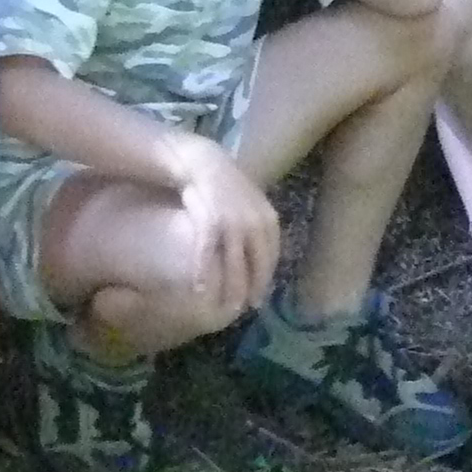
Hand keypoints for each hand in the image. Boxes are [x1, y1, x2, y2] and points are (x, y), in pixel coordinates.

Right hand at [172, 139, 279, 314]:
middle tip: (243, 308)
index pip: (271, 259)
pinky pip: (208, 254)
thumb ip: (259, 225)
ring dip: (230, 289)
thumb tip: (261, 250)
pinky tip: (200, 290)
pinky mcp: (211, 222)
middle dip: (251, 290)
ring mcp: (233, 224)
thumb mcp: (251, 203)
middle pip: (255, 266)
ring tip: (224, 307)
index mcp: (269, 220)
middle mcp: (255, 224)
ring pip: (233, 266)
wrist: (204, 162)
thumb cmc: (226, 184)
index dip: (264, 280)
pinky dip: (204, 273)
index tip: (258, 297)